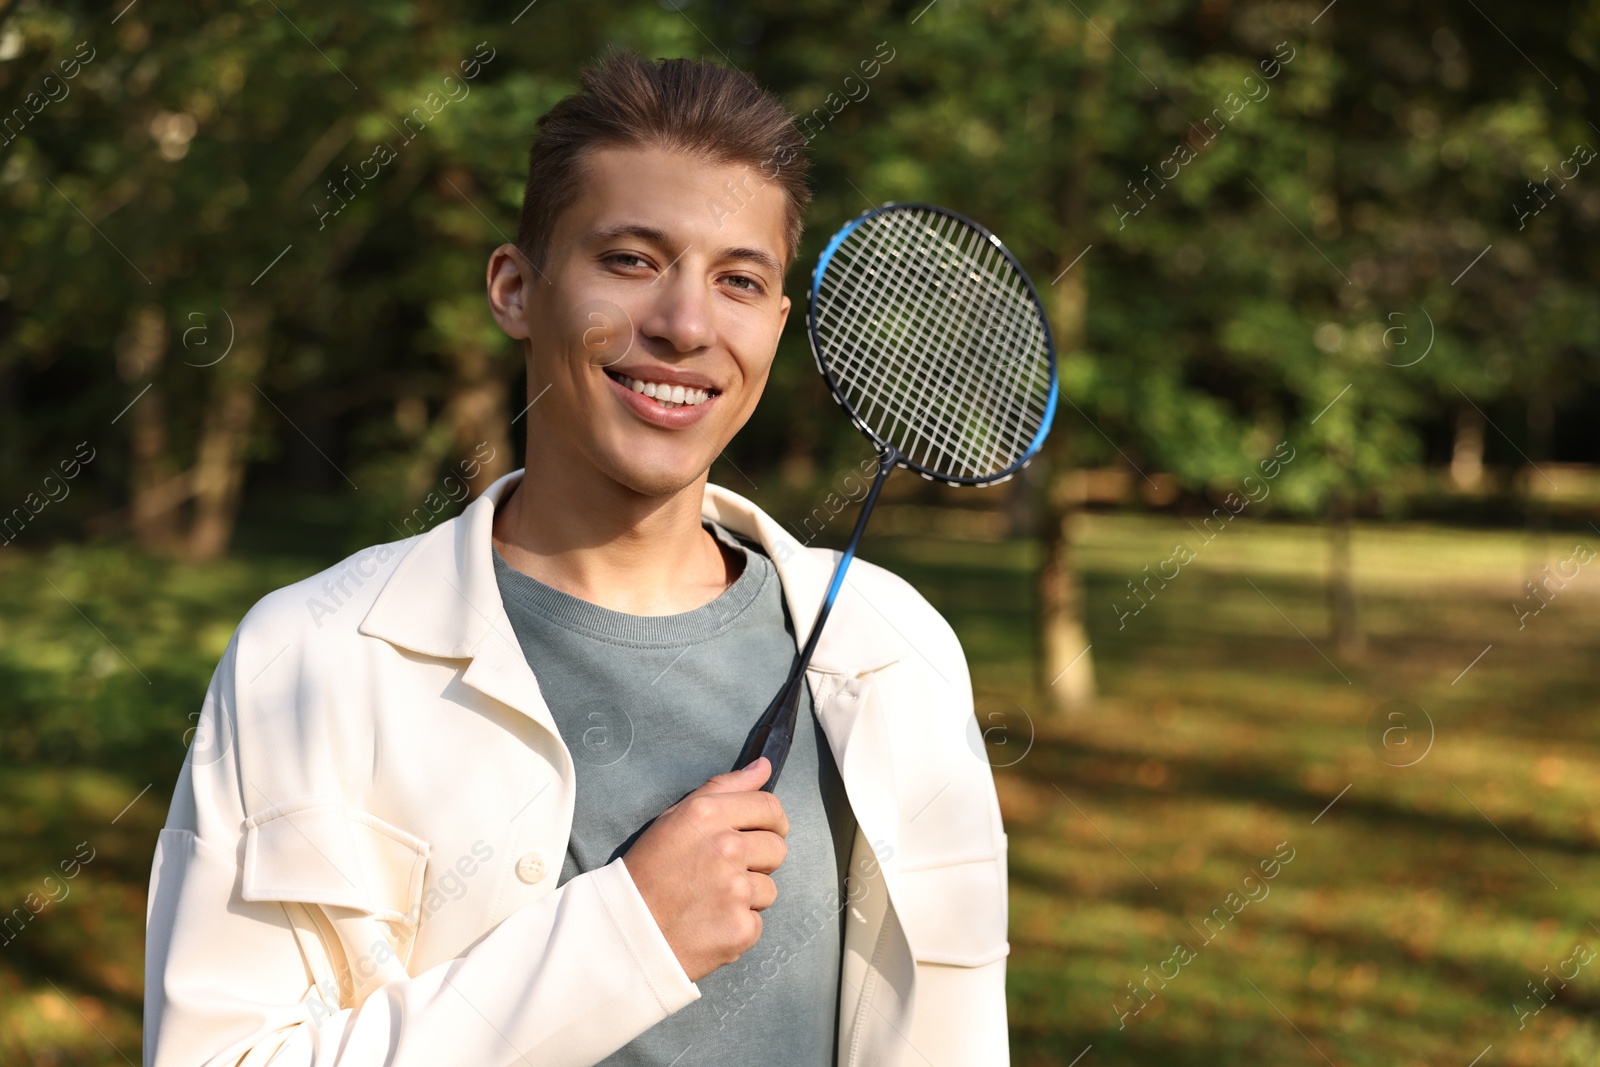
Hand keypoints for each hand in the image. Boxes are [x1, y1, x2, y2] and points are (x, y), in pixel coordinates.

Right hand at [621, 756, 789, 981]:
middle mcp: (726, 847)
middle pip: (777, 848)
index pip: (769, 807)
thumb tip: (764, 766)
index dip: (771, 821)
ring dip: (747, 896)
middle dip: (759, 860)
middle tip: (725, 872)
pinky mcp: (741, 927)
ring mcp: (736, 889)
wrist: (627, 931)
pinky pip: (757, 922)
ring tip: (710, 900)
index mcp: (708, 814)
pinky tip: (710, 923)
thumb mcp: (676, 818)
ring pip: (768, 888)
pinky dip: (738, 926)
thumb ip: (725, 788)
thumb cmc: (649, 872)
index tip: (763, 832)